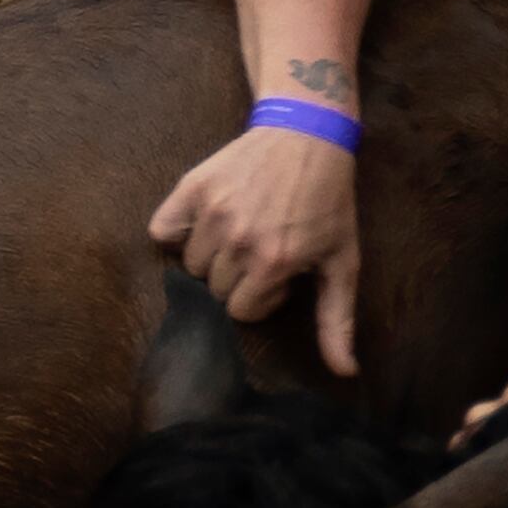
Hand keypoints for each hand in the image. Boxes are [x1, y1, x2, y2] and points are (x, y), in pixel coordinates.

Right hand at [146, 126, 364, 376]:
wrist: (307, 134)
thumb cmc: (328, 201)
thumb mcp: (342, 261)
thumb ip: (337, 320)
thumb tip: (345, 374)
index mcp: (273, 263)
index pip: (241, 311)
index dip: (261, 297)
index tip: (279, 272)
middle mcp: (238, 240)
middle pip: (217, 290)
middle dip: (239, 278)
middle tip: (263, 248)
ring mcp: (212, 212)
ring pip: (192, 265)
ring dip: (212, 256)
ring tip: (240, 231)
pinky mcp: (193, 187)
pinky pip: (162, 230)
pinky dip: (177, 231)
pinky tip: (206, 221)